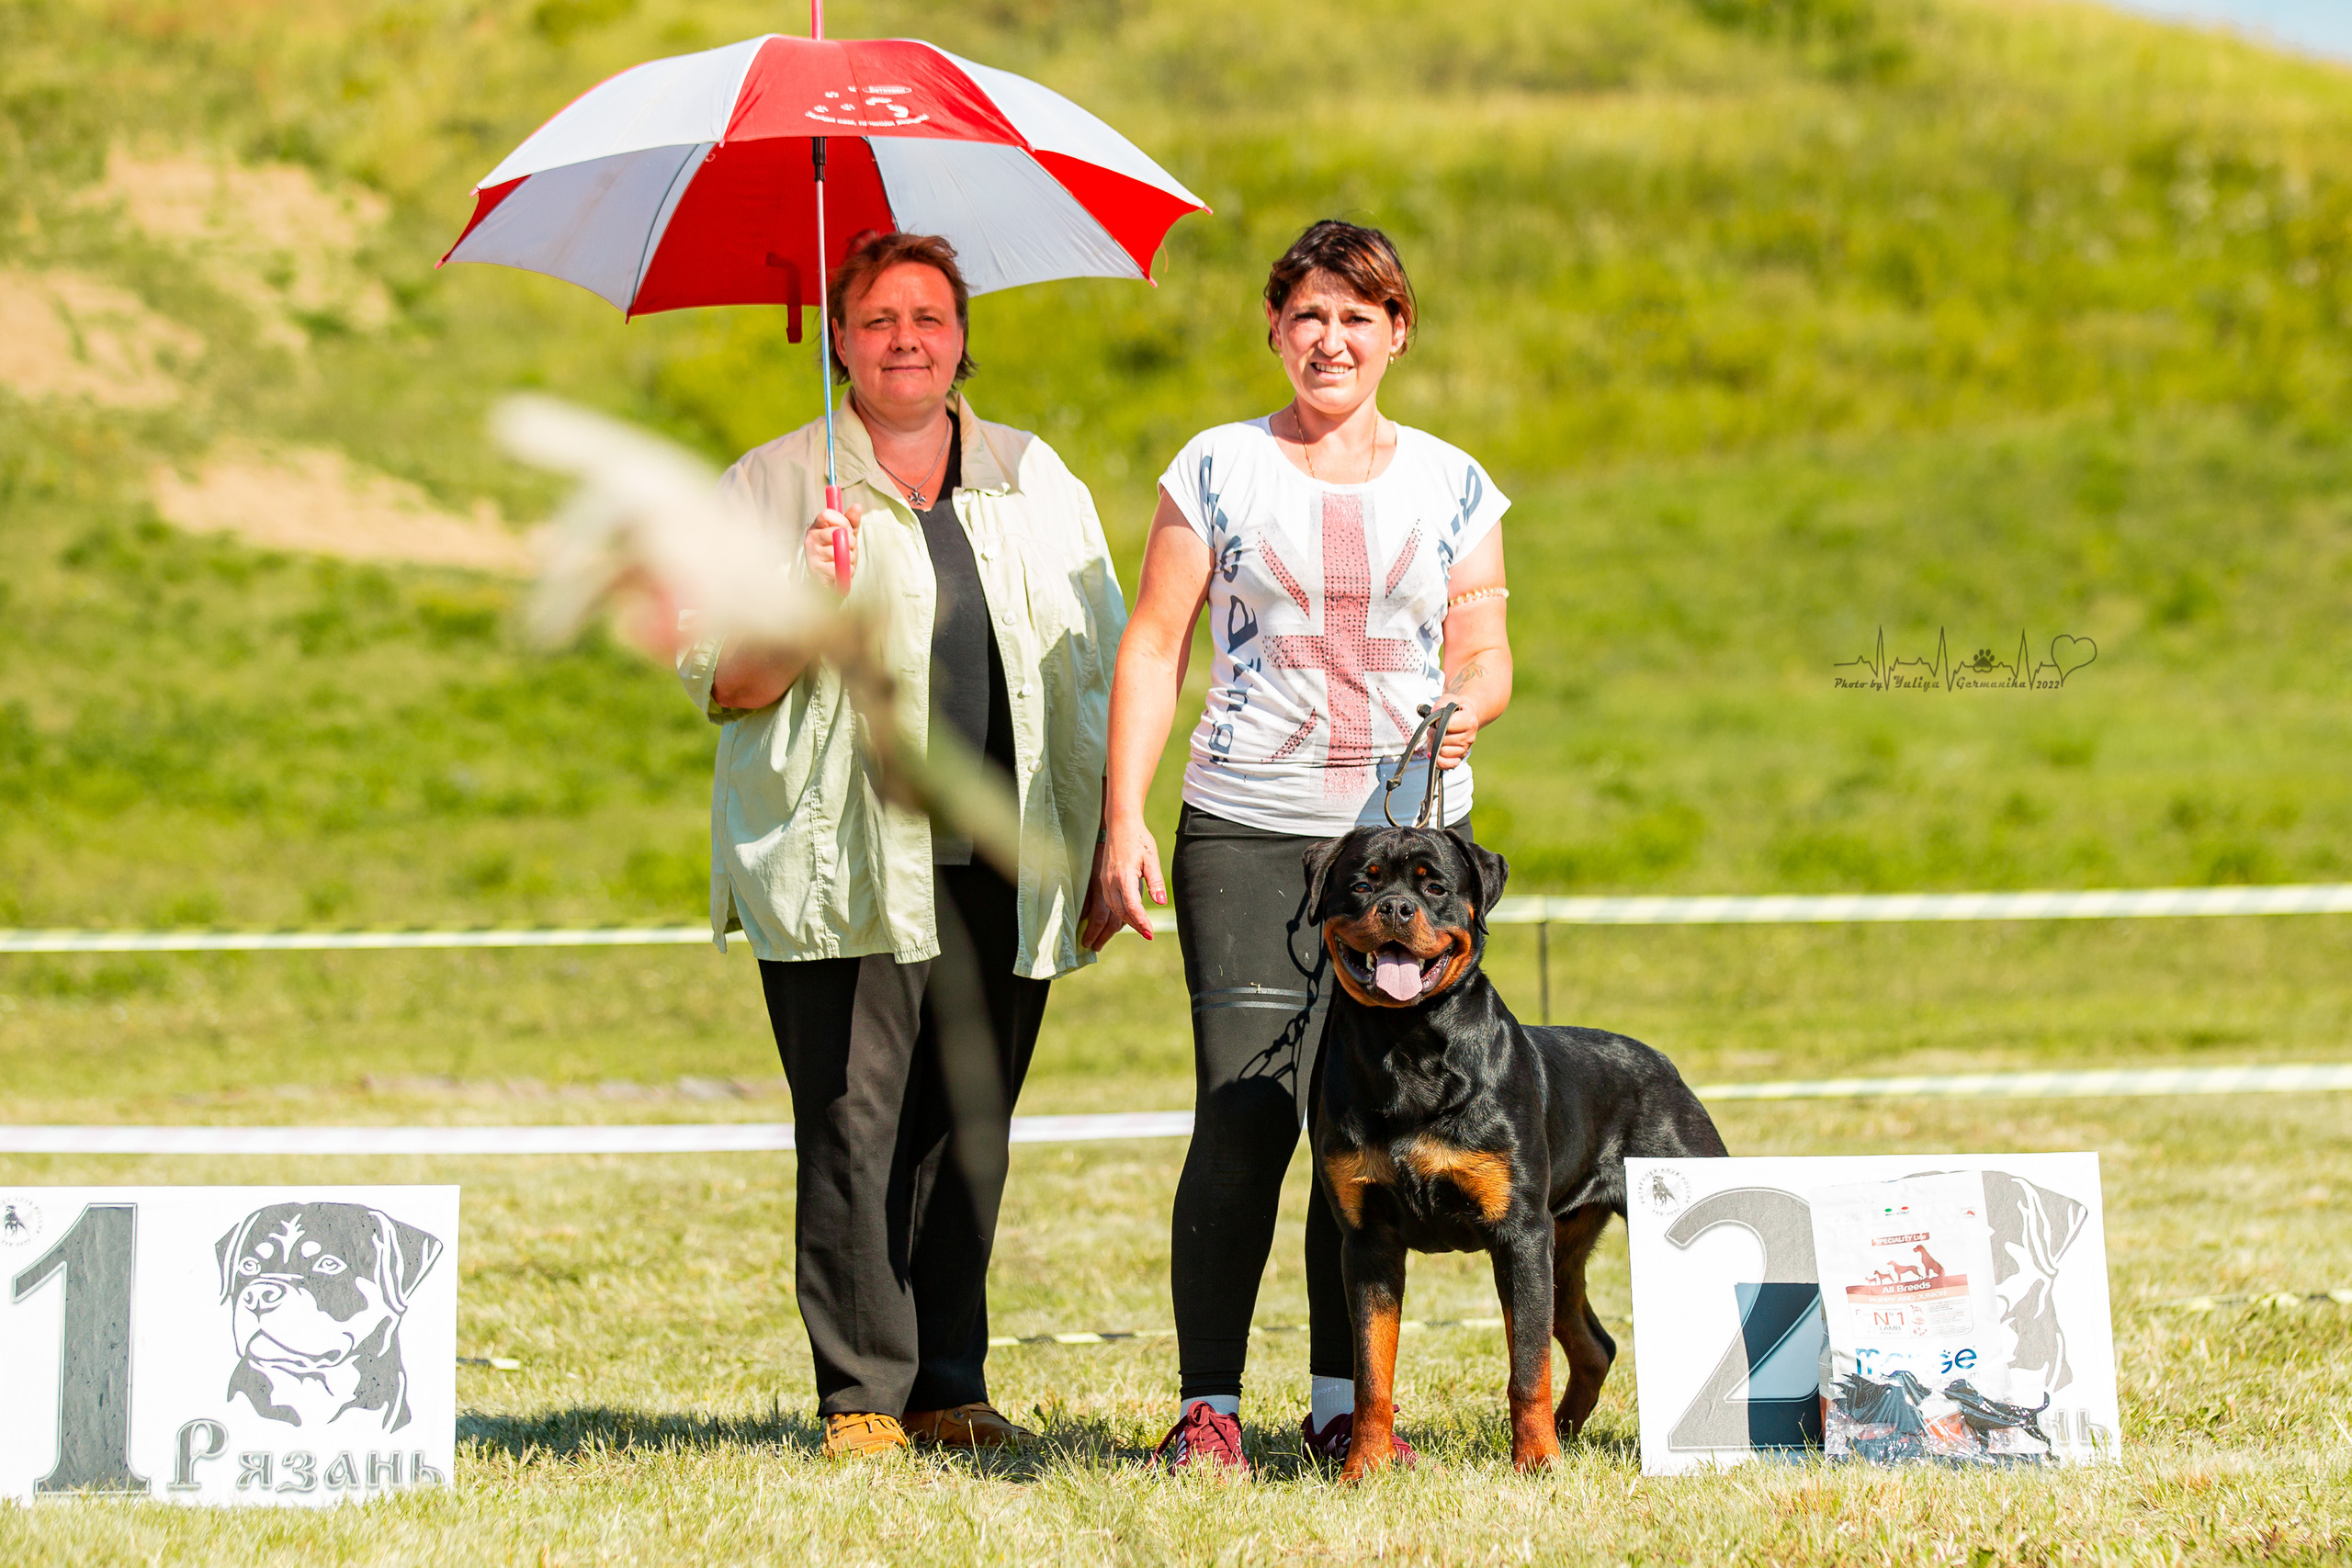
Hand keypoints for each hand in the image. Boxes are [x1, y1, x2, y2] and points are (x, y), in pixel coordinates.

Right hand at [803, 501, 863, 589]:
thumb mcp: (847, 536)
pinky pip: (839, 566)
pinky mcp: (816, 569)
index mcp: (816, 527)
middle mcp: (811, 538)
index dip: (842, 521)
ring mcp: (812, 554)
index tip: (847, 530)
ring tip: (845, 561)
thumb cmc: (838, 555)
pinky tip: (842, 571)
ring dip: (850, 558)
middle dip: (851, 542)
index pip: (827, 514)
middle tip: (849, 548)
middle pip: (836, 532)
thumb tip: (857, 506)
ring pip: (840, 551)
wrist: (830, 581)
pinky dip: (847, 570)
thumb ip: (851, 521)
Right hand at [1081, 816, 1166, 949]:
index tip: (1150, 933)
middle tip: (1148, 934)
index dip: (1141, 922)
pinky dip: (1119, 910)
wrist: (1120, 824)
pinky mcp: (1103, 879)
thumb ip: (1155, 882)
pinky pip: (1110, 901)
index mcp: (1124, 876)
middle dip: (1135, 924)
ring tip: (1140, 927)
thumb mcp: (1151, 859)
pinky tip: (1128, 913)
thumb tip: (1160, 902)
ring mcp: (1104, 880)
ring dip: (1126, 919)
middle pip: (1121, 911)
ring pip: (1113, 908)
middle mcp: (1111, 881)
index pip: (1132, 907)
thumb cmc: (1139, 839)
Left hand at [1434, 694, 1480, 769]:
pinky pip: (1449, 765)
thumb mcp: (1449, 700)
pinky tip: (1434, 754)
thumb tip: (1434, 713)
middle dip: (1432, 735)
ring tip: (1435, 738)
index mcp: (1469, 721)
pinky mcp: (1460, 757)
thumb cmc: (1456, 709)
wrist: (1466, 716)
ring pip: (1443, 752)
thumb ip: (1440, 704)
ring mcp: (1465, 748)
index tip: (1437, 720)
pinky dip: (1439, 761)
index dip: (1437, 723)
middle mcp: (1470, 736)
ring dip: (1433, 746)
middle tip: (1433, 729)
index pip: (1447, 726)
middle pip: (1443, 741)